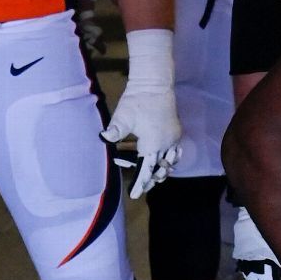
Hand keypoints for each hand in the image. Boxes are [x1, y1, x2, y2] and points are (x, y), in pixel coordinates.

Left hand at [102, 29, 180, 198]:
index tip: (134, 195)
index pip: (147, 169)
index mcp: (154, 144)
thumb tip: (104, 138)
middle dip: (152, 180)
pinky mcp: (176, 131)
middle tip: (142, 189)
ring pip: (171, 161)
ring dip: (162, 170)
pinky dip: (170, 159)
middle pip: (161, 168)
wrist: (155, 84)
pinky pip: (175, 151)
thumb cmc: (137, 101)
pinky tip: (165, 162)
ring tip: (155, 179)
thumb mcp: (122, 117)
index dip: (140, 183)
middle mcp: (167, 143)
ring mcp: (174, 137)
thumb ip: (115, 131)